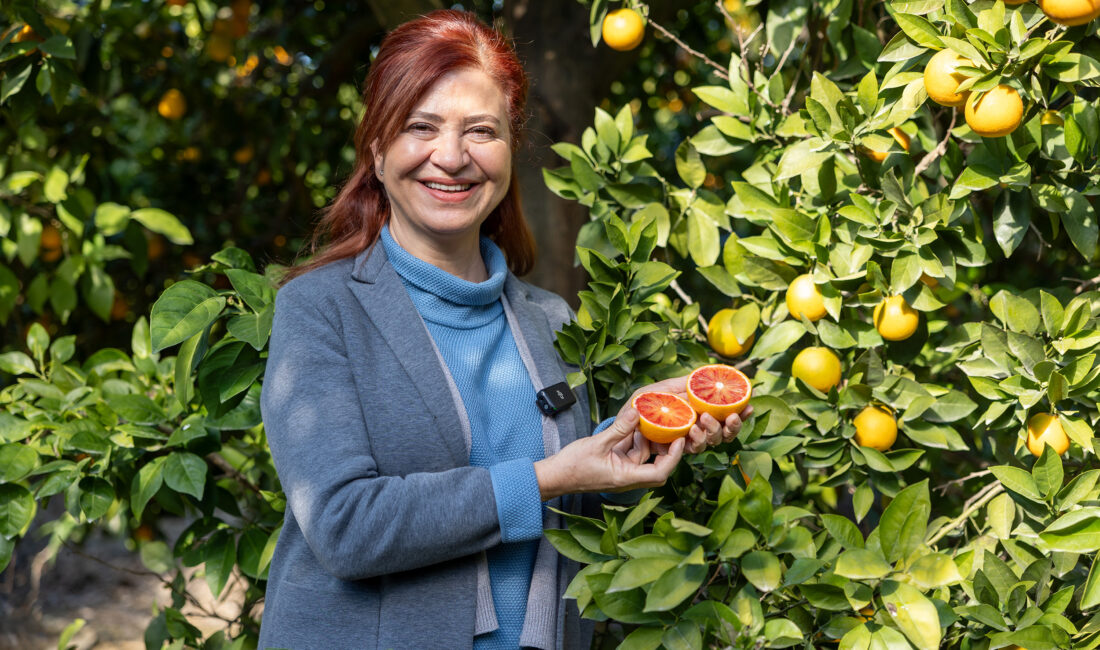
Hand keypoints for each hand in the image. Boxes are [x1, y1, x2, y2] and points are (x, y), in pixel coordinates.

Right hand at [533, 408, 683, 500]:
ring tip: (648, 419)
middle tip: (671, 428)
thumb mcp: (597, 444)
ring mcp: (621, 472)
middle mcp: (627, 477)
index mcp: (626, 478)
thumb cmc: (572, 466)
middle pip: (656, 466)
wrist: (554, 476)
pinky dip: (633, 440)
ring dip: (646, 439)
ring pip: (643, 456)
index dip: (673, 458)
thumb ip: (619, 429)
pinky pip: (631, 453)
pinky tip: (632, 425)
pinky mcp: (615, 465)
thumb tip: (636, 411)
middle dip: (664, 448)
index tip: (679, 441)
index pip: (659, 473)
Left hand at [624, 376, 752, 454]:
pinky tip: (691, 430)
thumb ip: (685, 383)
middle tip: (729, 416)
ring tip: (703, 420)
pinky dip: (694, 441)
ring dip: (712, 432)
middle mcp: (697, 428)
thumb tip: (710, 371)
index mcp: (699, 412)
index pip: (726, 416)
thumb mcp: (665, 387)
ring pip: (711, 443)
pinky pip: (691, 450)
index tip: (749, 407)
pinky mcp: (675, 450)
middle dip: (732, 427)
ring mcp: (687, 440)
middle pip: (725, 433)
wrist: (624, 418)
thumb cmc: (644, 401)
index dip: (741, 414)